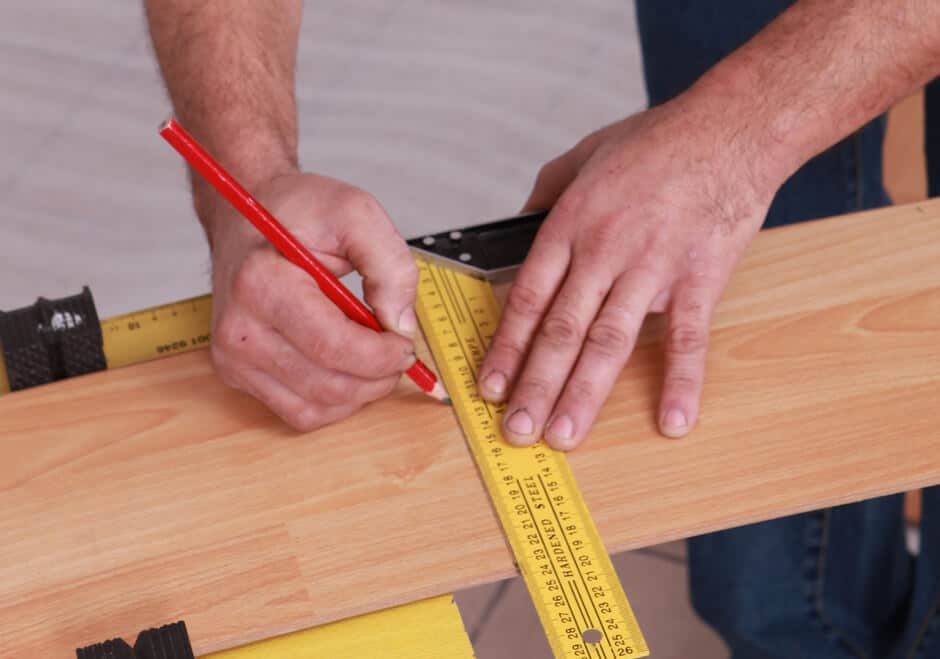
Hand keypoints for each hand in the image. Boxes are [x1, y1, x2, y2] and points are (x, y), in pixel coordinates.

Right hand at [205, 172, 417, 430]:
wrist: (246, 215)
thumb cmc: (295, 213)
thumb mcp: (355, 214)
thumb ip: (390, 264)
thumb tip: (401, 324)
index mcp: (261, 284)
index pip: (333, 347)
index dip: (382, 355)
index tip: (404, 342)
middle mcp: (239, 328)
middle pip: (329, 385)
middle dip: (378, 376)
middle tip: (397, 350)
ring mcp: (233, 356)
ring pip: (317, 408)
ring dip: (359, 391)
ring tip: (372, 355)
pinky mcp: (237, 374)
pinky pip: (299, 412)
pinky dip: (335, 400)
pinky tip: (346, 368)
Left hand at [478, 99, 776, 448]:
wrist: (730, 128)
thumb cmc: (658, 141)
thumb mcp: (582, 155)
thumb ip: (545, 195)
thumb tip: (516, 226)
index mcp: (572, 225)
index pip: (528, 299)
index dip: (507, 347)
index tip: (491, 386)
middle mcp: (605, 252)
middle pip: (562, 331)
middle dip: (536, 385)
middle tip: (516, 430)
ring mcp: (653, 269)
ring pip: (611, 342)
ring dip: (584, 394)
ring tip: (564, 435)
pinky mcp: (699, 280)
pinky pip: (688, 339)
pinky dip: (682, 382)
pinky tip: (673, 420)